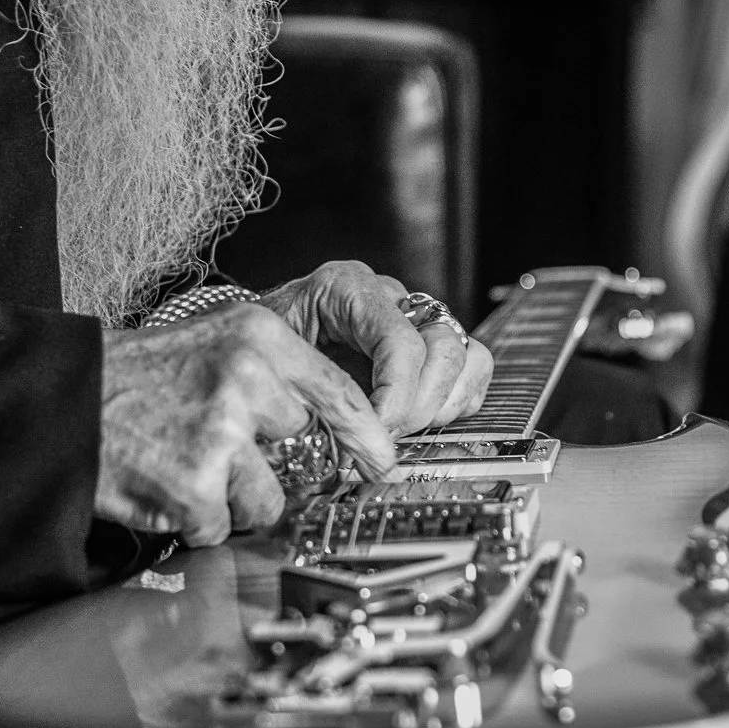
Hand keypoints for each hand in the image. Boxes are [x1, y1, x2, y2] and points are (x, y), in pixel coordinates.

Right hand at [95, 302, 400, 545]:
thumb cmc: (141, 377)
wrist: (66, 398)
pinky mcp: (196, 484)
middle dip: (273, 462)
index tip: (381, 459)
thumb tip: (336, 430)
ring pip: (267, 499)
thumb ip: (277, 378)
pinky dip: (195, 520)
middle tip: (224, 449)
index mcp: (259, 338)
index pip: (341, 394)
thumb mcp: (217, 345)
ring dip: (233, 499)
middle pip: (304, 450)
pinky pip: (221, 526)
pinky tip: (166, 485)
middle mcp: (247, 379)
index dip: (367, 436)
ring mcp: (222, 433)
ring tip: (188, 465)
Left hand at [260, 261, 493, 436]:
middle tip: (385, 437)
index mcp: (346, 288)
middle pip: (443, 348)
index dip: (397, 396)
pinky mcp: (429, 344)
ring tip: (403, 429)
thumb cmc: (261, 345)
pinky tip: (419, 421)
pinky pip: (472, 369)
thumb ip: (311, 390)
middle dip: (419, 406)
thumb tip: (353, 440)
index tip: (379, 431)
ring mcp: (414, 318)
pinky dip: (455, 402)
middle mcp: (389, 296)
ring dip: (441, 405)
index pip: (400, 341)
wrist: (256, 336)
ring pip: (467, 357)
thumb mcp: (271, 358)